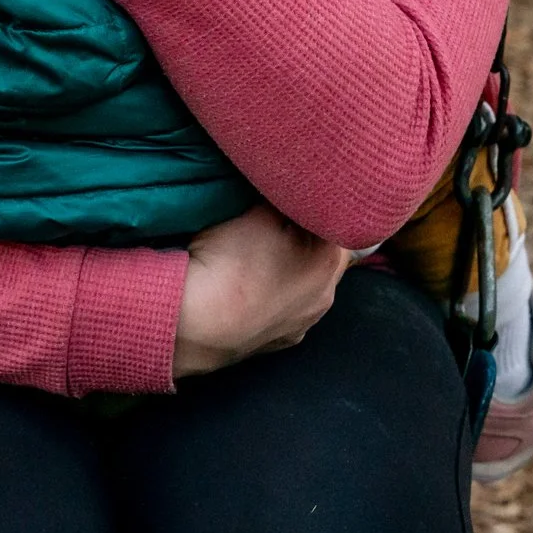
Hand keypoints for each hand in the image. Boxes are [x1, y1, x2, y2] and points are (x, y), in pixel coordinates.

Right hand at [172, 204, 354, 378]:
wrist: (195, 324)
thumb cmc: (229, 263)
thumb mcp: (258, 211)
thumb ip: (283, 197)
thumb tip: (288, 189)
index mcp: (329, 259)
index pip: (336, 220)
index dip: (313, 204)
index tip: (290, 194)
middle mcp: (326, 295)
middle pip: (322, 253)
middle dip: (303, 235)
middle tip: (271, 221)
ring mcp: (303, 324)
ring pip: (304, 283)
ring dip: (289, 268)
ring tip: (256, 257)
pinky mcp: (280, 342)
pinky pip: (284, 308)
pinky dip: (273, 295)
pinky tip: (250, 287)